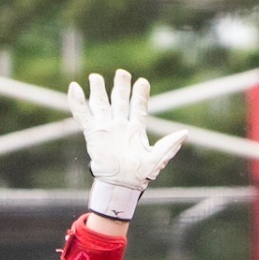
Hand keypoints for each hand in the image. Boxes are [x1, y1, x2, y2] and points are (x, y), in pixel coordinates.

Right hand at [69, 70, 185, 217]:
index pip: (138, 107)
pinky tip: (74, 88)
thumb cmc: (140, 175)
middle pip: (120, 101)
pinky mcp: (93, 134)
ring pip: (101, 105)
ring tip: (96, 77)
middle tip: (122, 72)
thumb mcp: (157, 159)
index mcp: (136, 130)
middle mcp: (120, 126)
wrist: (121, 186)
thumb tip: (184, 133)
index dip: (140, 95)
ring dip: (99, 91)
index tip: (142, 82)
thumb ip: (169, 145)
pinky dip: (77, 102)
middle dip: (121, 87)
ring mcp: (106, 129)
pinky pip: (84, 116)